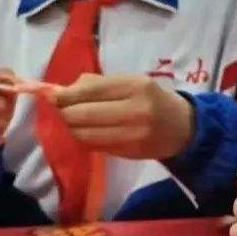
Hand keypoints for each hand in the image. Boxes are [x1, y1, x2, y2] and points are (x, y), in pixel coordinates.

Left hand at [50, 74, 193, 159]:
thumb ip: (99, 84)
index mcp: (135, 86)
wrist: (184, 128)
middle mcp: (135, 111)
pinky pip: (95, 146)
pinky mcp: (129, 153)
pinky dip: (85, 138)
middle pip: (83, 115)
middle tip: (60, 110)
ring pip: (85, 134)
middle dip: (65, 113)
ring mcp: (132, 135)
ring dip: (72, 128)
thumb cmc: (154, 99)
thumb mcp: (132, 81)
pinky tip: (87, 132)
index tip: (52, 96)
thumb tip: (63, 90)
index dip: (66, 95)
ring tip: (73, 121)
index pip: (90, 91)